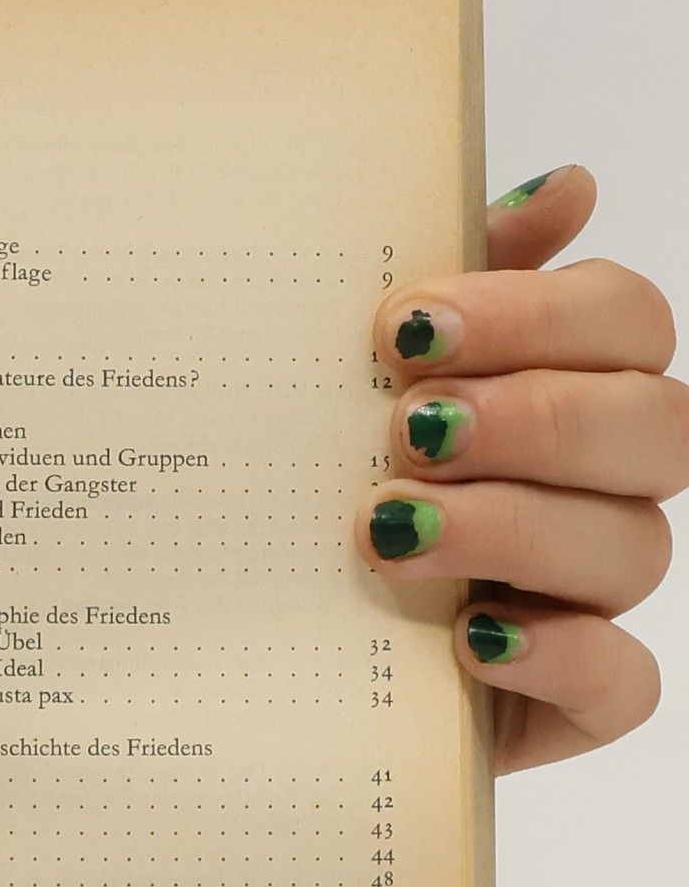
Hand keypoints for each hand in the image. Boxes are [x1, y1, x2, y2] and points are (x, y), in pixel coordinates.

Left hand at [357, 166, 684, 771]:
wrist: (240, 642)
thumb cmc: (303, 490)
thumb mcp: (344, 382)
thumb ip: (450, 288)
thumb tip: (573, 186)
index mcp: (558, 388)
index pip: (625, 321)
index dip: (538, 313)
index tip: (404, 329)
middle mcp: (593, 487)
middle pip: (658, 426)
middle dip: (534, 417)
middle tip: (407, 429)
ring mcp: (586, 596)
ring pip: (635, 546)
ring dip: (515, 526)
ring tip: (390, 528)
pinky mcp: (568, 700)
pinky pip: (622, 681)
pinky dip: (557, 655)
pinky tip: (471, 635)